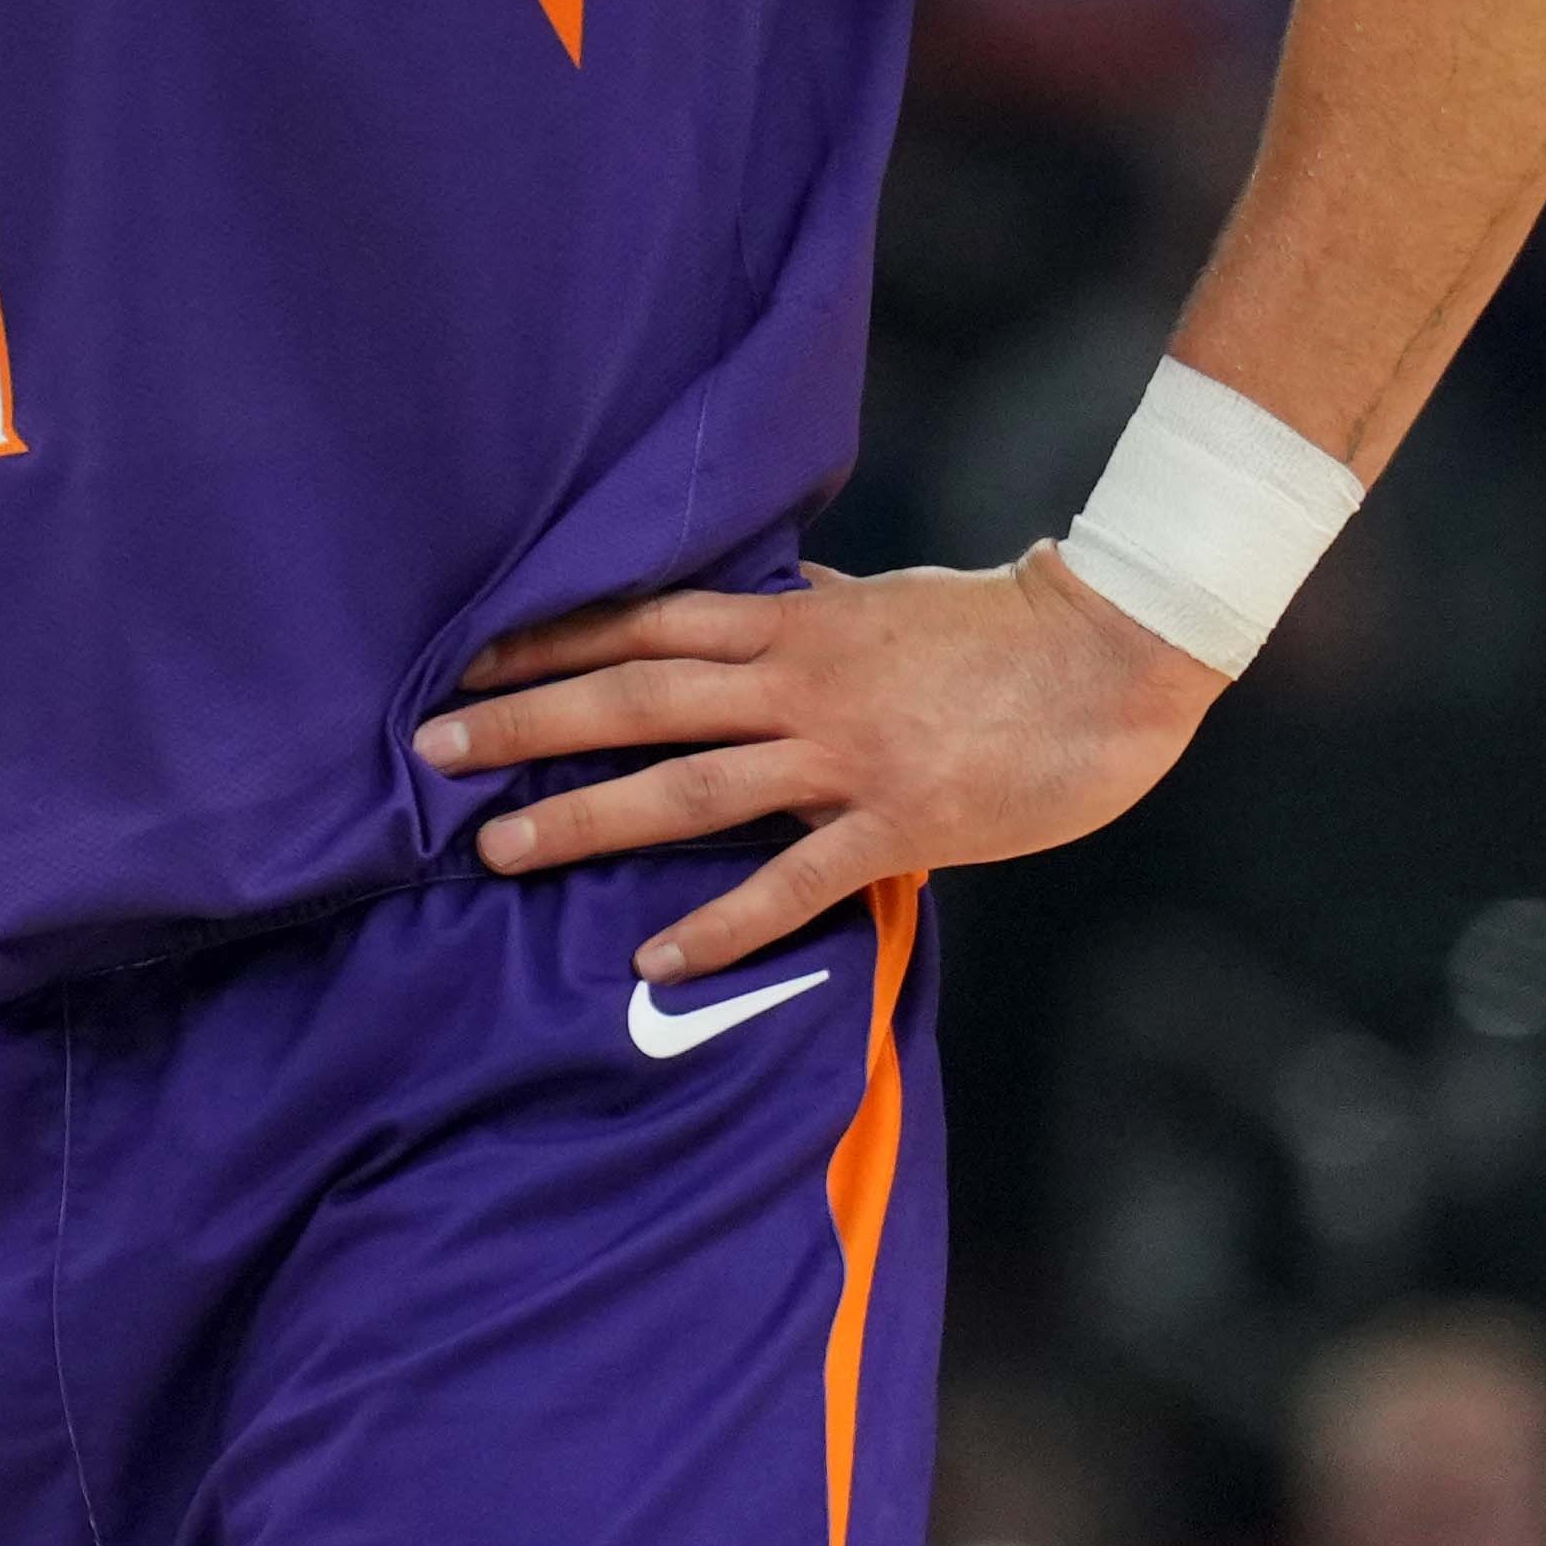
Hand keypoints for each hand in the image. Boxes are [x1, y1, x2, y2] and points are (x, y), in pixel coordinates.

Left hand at [414, 549, 1218, 980]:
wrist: (1112, 658)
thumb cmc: (996, 626)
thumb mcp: (881, 600)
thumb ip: (807, 605)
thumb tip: (752, 588)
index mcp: (792, 625)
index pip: (643, 621)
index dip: (549, 640)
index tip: (465, 657)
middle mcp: (799, 685)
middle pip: (637, 698)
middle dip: (529, 724)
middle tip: (432, 750)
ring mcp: (844, 756)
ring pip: (689, 787)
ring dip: (586, 820)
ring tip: (497, 851)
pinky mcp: (898, 823)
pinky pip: (790, 882)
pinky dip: (719, 922)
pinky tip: (653, 957)